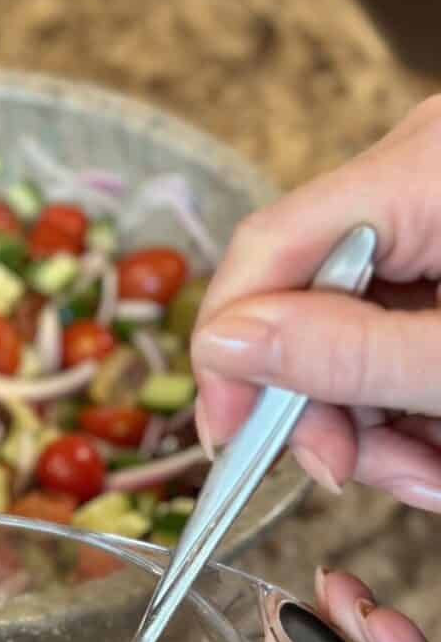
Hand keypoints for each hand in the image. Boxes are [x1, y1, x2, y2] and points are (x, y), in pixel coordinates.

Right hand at [190, 95, 440, 510]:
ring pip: (341, 330)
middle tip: (346, 470)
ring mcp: (427, 212)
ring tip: (425, 471)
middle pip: (301, 301)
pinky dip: (402, 398)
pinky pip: (384, 327)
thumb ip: (350, 352)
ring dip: (370, 421)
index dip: (229, 352)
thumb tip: (221, 345)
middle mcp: (413, 178)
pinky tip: (433, 440)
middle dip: (319, 406)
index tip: (229, 437)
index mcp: (423, 170)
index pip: (264, 249)